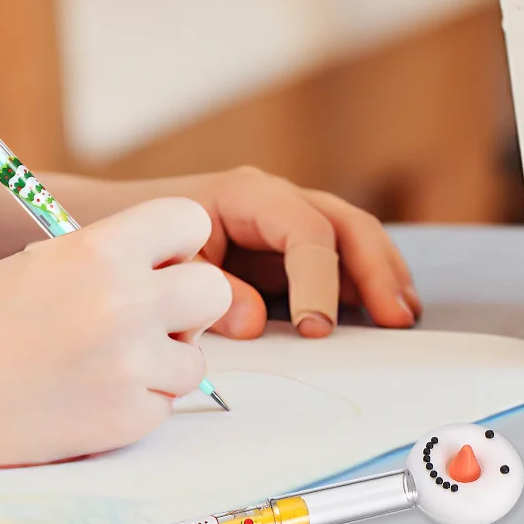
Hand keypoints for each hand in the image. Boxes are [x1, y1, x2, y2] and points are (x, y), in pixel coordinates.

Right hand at [0, 199, 229, 468]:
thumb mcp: (46, 259)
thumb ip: (112, 254)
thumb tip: (173, 259)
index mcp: (101, 250)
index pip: (190, 220)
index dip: (177, 242)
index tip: (155, 262)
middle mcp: (124, 302)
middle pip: (212, 290)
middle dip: (186, 305)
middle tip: (147, 318)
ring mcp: (128, 365)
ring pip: (195, 358)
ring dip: (163, 362)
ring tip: (109, 362)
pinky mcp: (126, 419)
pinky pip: (165, 405)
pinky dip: (137, 403)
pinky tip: (91, 395)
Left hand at [59, 168, 422, 340]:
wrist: (120, 229)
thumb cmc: (144, 243)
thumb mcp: (172, 263)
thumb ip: (213, 291)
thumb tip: (252, 321)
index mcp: (247, 194)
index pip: (303, 232)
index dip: (317, 279)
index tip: (315, 328)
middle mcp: (277, 200)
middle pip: (344, 224)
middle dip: (374, 269)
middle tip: (394, 317)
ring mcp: (289, 220)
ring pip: (352, 236)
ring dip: (382, 273)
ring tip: (403, 315)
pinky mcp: (291, 248)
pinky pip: (340, 256)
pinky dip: (365, 281)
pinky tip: (385, 311)